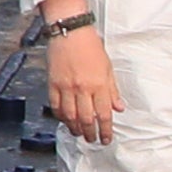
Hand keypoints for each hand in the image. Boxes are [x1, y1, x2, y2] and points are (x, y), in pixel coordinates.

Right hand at [44, 2, 119, 141]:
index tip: (106, 139)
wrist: (70, 31)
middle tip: (92, 140)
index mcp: (99, 85)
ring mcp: (66, 87)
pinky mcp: (53, 83)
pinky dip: (60, 116)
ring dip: (74, 128)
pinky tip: (64, 120)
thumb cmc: (91, 46)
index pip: (103, 114)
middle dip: (90, 133)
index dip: (105, 130)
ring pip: (69, 115)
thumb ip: (112, 90)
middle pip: (86, 119)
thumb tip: (119, 108)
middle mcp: (82, 88)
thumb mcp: (108, 68)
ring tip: (79, 133)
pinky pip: (55, 105)